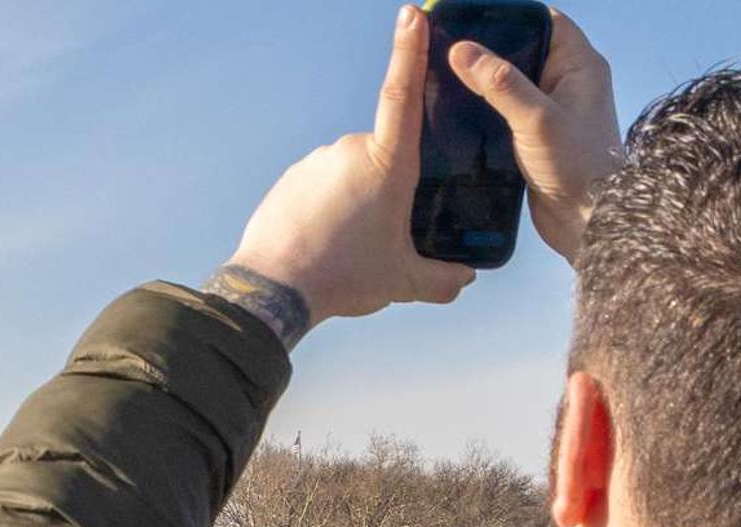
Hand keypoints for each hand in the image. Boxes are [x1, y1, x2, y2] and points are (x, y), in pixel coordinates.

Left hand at [225, 5, 475, 321]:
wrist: (274, 287)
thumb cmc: (343, 276)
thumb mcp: (404, 281)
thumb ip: (443, 279)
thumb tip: (466, 278)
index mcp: (387, 164)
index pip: (402, 95)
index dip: (409, 52)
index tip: (412, 16)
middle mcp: (350, 150)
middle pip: (383, 157)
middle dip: (387, 189)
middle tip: (381, 236)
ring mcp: (317, 160)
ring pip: (351, 173)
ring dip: (356, 200)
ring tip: (348, 246)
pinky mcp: (292, 176)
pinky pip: (322, 185)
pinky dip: (329, 208)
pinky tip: (325, 241)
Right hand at [449, 8, 621, 261]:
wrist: (590, 224)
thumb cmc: (578, 168)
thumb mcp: (537, 119)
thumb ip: (500, 83)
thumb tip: (462, 50)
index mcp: (580, 65)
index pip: (545, 21)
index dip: (510, 16)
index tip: (471, 18)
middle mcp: (566, 82)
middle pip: (522, 49)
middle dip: (487, 48)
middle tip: (447, 47)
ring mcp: (550, 109)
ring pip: (509, 81)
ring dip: (481, 81)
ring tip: (443, 76)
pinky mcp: (534, 135)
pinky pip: (504, 109)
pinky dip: (483, 108)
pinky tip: (455, 111)